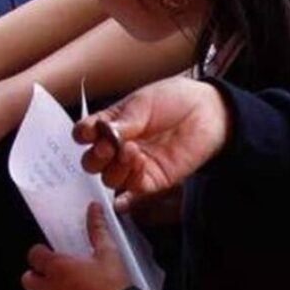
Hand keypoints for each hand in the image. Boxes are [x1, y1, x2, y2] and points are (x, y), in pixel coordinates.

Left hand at [22, 204, 130, 289]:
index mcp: (57, 268)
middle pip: (28, 279)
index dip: (41, 253)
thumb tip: (94, 209)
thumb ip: (97, 229)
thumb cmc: (114, 287)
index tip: (51, 253)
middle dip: (37, 275)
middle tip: (55, 274)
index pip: (34, 255)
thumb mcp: (108, 253)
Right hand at [73, 78, 230, 211]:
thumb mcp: (143, 103)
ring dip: (116, 167)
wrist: (207, 110)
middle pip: (93, 163)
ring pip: (110, 179)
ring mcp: (134, 165)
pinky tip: (136, 168)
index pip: (86, 135)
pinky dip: (130, 182)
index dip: (82, 136)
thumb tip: (102, 133)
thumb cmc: (174, 100)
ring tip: (131, 150)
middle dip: (96, 157)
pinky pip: (134, 189)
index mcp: (110, 125)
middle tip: (108, 147)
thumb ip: (122, 122)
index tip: (88, 132)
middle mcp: (118, 147)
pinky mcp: (153, 179)